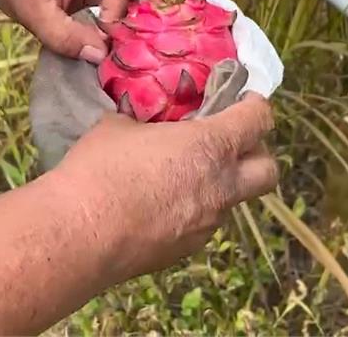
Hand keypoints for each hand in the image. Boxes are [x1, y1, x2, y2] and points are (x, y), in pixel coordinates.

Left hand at [0, 0, 151, 62]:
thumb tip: (102, 54)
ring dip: (149, 7)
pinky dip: (138, 9)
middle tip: (156, 34)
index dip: (119, 11)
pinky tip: (140, 31)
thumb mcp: (34, 13)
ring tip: (152, 35)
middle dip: (152, 3)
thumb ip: (66, 36)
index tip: (109, 38)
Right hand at [48, 95, 277, 281]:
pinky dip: (193, 208)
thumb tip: (137, 117)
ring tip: (182, 173)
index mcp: (211, 146)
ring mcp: (208, 222)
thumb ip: (142, 119)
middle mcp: (221, 186)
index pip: (259, 119)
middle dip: (256, 152)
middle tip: (229, 142)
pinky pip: (204, 222)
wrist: (79, 234)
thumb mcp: (118, 126)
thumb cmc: (99, 169)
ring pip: (234, 198)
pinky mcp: (188, 248)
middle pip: (268, 170)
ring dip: (220, 182)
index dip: (255, 105)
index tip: (242, 99)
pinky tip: (159, 204)